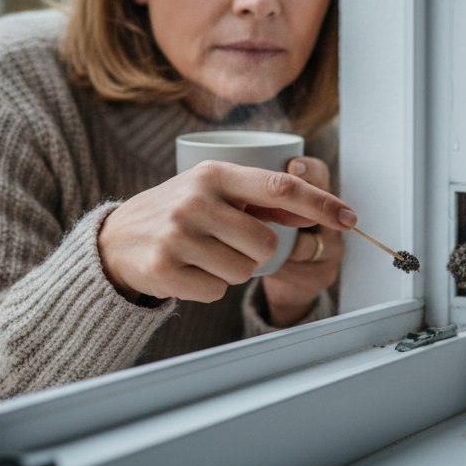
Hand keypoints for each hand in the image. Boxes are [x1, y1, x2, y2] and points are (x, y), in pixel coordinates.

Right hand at [97, 159, 356, 303]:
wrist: (114, 240)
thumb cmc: (178, 212)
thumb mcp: (214, 192)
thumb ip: (261, 199)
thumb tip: (311, 211)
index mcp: (214, 174)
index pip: (280, 188)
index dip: (321, 204)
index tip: (350, 218)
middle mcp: (196, 200)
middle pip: (266, 244)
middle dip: (256, 252)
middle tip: (227, 243)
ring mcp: (178, 234)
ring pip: (242, 271)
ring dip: (230, 270)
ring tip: (202, 254)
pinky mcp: (165, 268)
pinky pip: (216, 291)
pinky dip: (207, 287)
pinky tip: (185, 269)